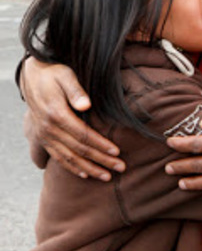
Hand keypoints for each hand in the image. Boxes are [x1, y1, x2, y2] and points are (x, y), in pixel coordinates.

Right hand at [22, 57, 125, 180]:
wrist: (32, 77)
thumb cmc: (54, 74)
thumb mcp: (65, 75)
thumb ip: (75, 90)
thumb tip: (86, 105)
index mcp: (56, 114)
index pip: (83, 135)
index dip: (101, 144)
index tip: (117, 151)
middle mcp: (49, 129)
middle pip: (79, 150)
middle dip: (101, 160)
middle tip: (121, 167)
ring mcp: (46, 136)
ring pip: (69, 158)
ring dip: (89, 169)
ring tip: (107, 176)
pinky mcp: (44, 139)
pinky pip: (58, 157)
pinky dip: (72, 167)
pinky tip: (85, 174)